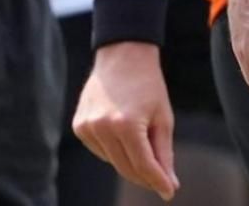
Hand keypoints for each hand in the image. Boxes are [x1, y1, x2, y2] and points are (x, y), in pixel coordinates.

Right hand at [73, 43, 179, 197]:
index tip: (169, 193)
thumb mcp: (163, 118)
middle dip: (146, 177)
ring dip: (130, 160)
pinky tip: (122, 130)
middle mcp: (103, 127)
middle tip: (162, 180)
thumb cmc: (149, 86)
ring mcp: (87, 127)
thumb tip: (169, 184)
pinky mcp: (79, 126)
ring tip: (141, 137)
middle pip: (126, 168)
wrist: (122, 55)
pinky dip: (114, 149)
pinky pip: (100, 151)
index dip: (158, 181)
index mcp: (127, 124)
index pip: (144, 165)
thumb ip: (164, 153)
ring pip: (113, 161)